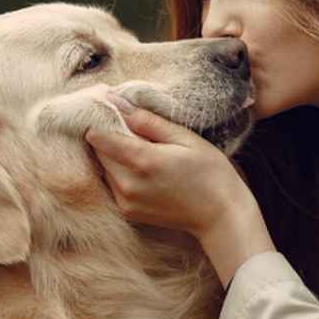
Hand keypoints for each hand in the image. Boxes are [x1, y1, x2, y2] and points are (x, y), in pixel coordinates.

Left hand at [85, 98, 274, 284]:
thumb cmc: (209, 172)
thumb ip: (148, 121)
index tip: (112, 112)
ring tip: (143, 150)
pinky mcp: (127, 211)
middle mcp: (127, 184)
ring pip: (104, 168)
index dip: (102, 120)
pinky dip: (119, 173)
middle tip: (135, 130)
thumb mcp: (184, 138)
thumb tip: (117, 102)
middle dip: (109, 137)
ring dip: (114, 156)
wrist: (220, 215)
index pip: (99, 136)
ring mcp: (126, 201)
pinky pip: (111, 184)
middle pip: (99, 152)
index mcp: (142, 161)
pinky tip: (143, 169)